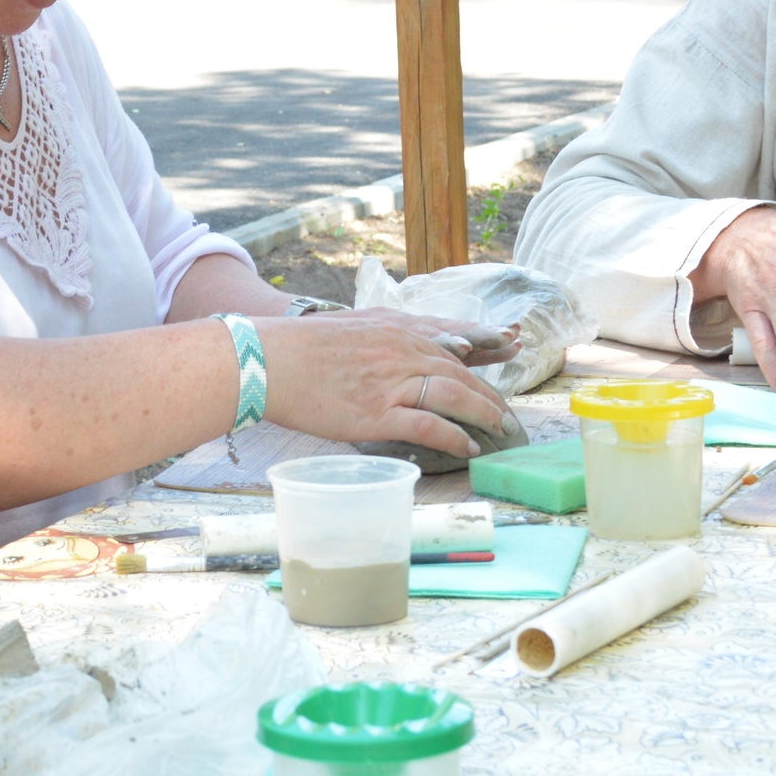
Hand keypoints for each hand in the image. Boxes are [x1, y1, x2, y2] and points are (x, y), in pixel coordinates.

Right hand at [254, 309, 518, 458]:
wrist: (268, 360)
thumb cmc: (299, 347)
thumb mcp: (351, 328)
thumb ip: (382, 338)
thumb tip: (399, 354)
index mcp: (395, 328)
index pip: (451, 339)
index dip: (483, 353)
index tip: (503, 363)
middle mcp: (402, 350)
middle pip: (461, 371)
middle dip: (490, 394)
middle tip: (506, 415)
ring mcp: (393, 381)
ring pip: (456, 395)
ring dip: (484, 414)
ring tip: (499, 431)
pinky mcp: (379, 413)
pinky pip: (429, 426)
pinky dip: (453, 437)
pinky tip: (467, 447)